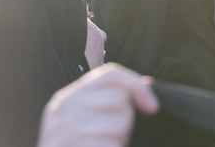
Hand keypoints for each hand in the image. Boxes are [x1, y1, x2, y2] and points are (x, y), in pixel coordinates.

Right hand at [38, 63, 158, 146]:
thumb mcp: (91, 122)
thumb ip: (112, 101)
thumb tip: (148, 83)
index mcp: (69, 97)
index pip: (111, 75)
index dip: (137, 87)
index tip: (152, 108)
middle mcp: (62, 108)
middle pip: (119, 98)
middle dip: (126, 121)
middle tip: (113, 137)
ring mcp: (61, 130)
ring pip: (118, 123)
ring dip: (120, 139)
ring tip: (106, 145)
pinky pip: (110, 145)